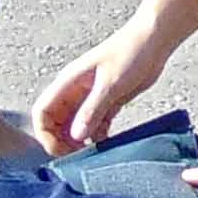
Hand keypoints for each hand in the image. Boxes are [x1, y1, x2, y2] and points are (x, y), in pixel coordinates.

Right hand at [40, 0, 197, 148]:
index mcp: (68, 82)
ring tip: (92, 155)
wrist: (155, 39)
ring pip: (75, 126)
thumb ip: (92, 110)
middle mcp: (75, 92)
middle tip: (78, 158)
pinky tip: (107, 145)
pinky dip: (97, 137)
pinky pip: (95, 125)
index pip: (42, 112)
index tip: (61, 150)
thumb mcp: (111, 83)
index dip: (45, 134)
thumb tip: (75, 136)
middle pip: (56, 123)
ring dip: (79, 142)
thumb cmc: (130, 52)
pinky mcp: (108, 102)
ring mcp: (91, 97)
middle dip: (62, 142)